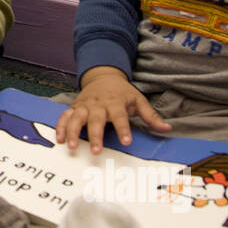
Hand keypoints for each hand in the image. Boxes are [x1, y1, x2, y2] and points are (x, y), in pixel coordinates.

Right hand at [56, 66, 170, 152]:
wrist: (103, 76)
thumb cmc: (122, 92)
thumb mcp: (138, 100)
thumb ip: (151, 116)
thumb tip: (167, 129)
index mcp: (115, 103)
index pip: (120, 117)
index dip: (123, 129)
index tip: (126, 141)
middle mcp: (98, 105)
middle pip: (96, 120)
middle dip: (95, 135)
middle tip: (96, 151)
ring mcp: (84, 106)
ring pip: (76, 118)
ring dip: (73, 132)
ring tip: (72, 146)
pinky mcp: (74, 108)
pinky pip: (65, 117)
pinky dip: (61, 127)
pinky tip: (60, 139)